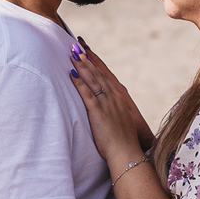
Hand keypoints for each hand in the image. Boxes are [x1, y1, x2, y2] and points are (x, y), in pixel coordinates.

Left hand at [70, 40, 149, 171]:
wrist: (127, 152)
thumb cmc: (123, 140)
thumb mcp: (120, 120)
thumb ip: (113, 110)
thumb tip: (105, 106)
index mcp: (120, 97)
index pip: (106, 74)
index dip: (96, 61)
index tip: (88, 49)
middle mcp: (114, 97)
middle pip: (99, 73)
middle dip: (87, 58)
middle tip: (77, 45)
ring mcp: (107, 104)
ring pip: (93, 80)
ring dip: (82, 66)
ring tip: (73, 53)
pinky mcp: (99, 112)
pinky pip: (87, 94)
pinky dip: (79, 83)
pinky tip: (72, 74)